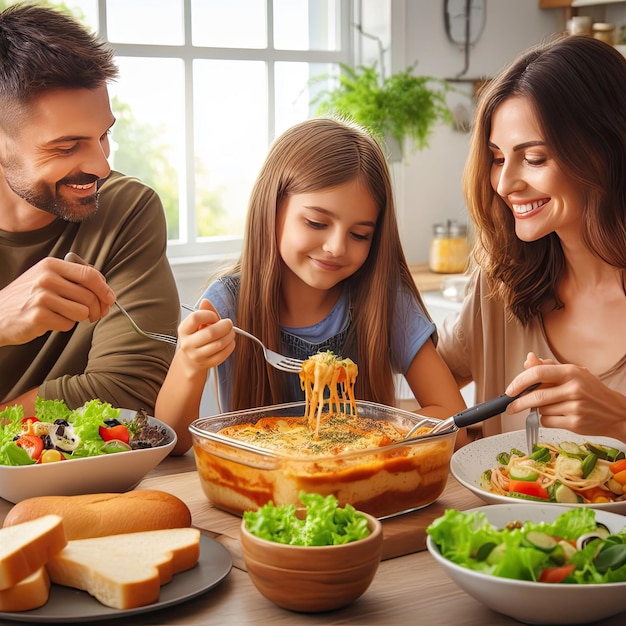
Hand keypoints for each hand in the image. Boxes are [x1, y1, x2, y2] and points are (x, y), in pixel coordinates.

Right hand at [0, 256, 114, 346]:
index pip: (90, 274)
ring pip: (82, 311)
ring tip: (64, 314)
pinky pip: (68, 324)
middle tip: (94, 315)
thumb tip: (106, 290)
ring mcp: (41, 296)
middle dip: (97, 309)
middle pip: (89, 296)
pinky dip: (63, 325)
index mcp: (51, 265)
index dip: (105, 289)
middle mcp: (46, 278)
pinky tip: (50, 321)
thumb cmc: (27, 297)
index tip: (110, 299)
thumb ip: (73, 278)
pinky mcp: (38, 316)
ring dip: (78, 317)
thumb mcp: (46, 277)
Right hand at [175, 299, 235, 374]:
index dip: (209, 314)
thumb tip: (206, 301)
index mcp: (184, 330)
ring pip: (219, 344)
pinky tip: (230, 342)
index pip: (195, 318)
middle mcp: (188, 344)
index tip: (214, 316)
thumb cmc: (197, 337)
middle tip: (229, 324)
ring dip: (229, 336)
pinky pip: (223, 354)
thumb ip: (204, 312)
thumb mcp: (198, 324)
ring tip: (230, 332)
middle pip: (210, 333)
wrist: (192, 358)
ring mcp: (197, 355)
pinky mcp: (207, 363)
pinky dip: (230, 346)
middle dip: (224, 326)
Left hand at [505, 352, 625, 440]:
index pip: (538, 373)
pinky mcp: (575, 423)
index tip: (510, 390)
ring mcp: (575, 407)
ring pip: (541, 409)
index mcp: (571, 372)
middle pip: (536, 396)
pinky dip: (546, 419)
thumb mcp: (572, 373)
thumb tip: (528, 359)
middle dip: (518, 402)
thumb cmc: (591, 391)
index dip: (519, 382)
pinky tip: (557, 416)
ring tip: (552, 406)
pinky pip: (547, 421)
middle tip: (510, 406)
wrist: (616, 412)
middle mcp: (574, 388)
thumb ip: (547, 367)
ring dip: (538, 410)